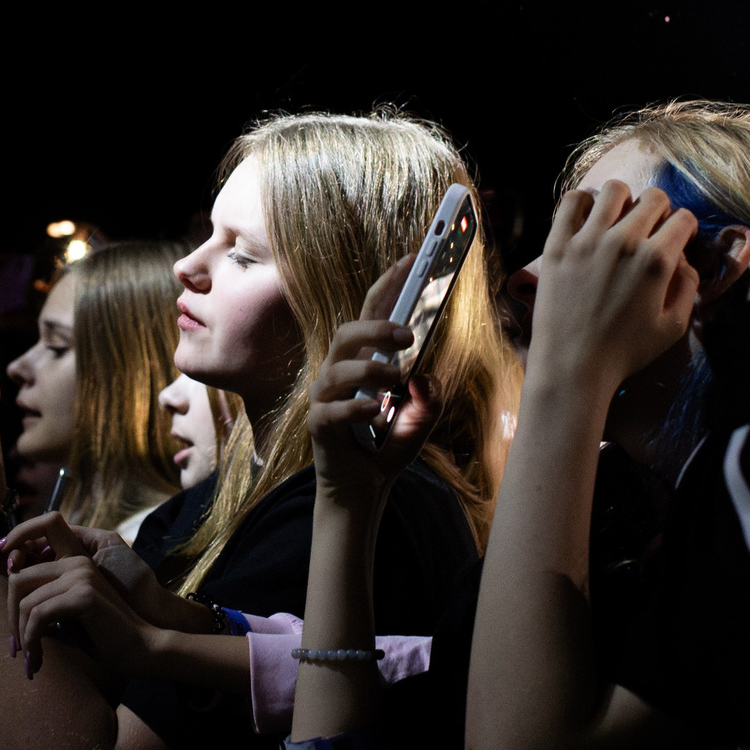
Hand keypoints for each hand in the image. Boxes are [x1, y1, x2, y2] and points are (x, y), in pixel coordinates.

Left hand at [6, 554, 163, 675]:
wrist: (143, 650)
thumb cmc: (106, 640)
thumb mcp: (69, 622)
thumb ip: (44, 612)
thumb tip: (14, 617)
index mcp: (73, 564)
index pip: (24, 568)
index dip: (8, 597)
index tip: (11, 636)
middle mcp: (76, 562)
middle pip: (17, 581)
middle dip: (11, 620)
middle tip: (17, 651)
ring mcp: (80, 575)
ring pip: (25, 602)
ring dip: (22, 636)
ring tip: (31, 660)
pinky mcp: (83, 594)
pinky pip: (38, 615)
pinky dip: (32, 640)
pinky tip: (38, 659)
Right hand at [306, 256, 437, 515]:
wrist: (365, 490)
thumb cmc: (388, 446)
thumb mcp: (422, 417)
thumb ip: (430, 395)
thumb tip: (422, 375)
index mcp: (364, 362)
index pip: (372, 314)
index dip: (389, 285)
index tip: (413, 259)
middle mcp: (340, 373)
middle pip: (348, 333)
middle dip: (376, 327)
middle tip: (408, 335)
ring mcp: (326, 399)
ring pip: (338, 367)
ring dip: (371, 368)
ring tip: (397, 378)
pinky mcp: (319, 427)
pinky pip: (331, 410)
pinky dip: (356, 408)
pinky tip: (377, 411)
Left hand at [521, 179, 701, 397]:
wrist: (572, 366)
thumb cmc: (625, 351)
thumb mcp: (673, 327)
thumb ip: (688, 287)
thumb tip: (683, 259)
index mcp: (656, 261)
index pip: (683, 218)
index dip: (685, 228)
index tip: (677, 238)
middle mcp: (624, 242)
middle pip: (653, 197)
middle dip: (660, 210)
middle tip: (650, 230)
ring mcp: (587, 239)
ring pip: (614, 189)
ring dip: (624, 201)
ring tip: (619, 220)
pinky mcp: (557, 243)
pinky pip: (572, 200)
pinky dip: (584, 202)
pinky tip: (588, 219)